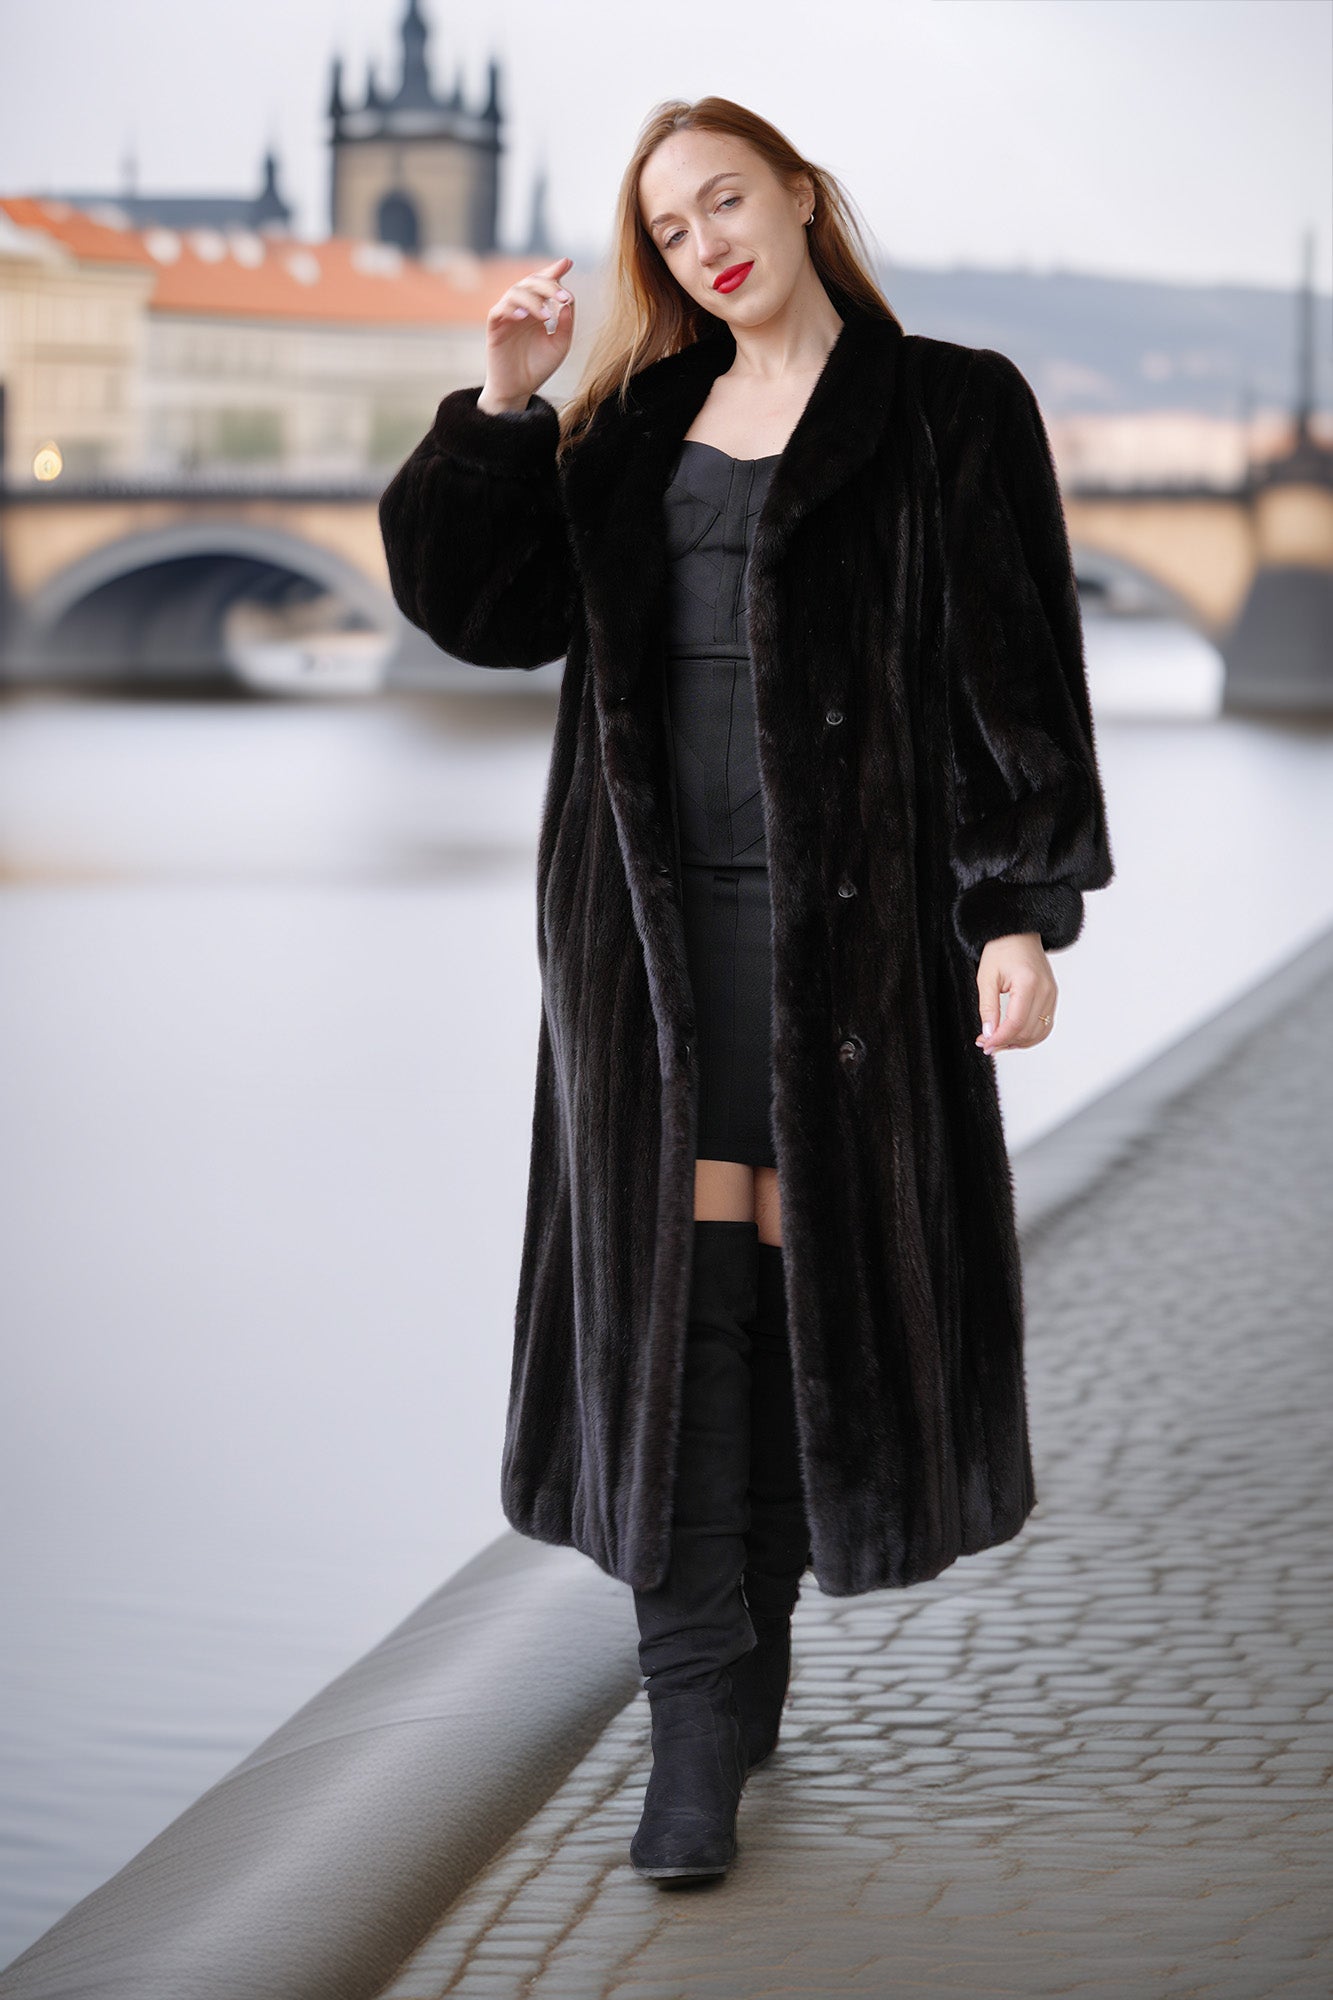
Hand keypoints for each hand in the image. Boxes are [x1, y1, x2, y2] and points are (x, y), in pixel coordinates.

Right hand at [478, 256, 575, 411]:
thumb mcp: (559, 346)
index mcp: (538, 309)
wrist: (518, 389)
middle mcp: (522, 307)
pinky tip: (524, 316)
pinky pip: (500, 310)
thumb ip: (565, 325)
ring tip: (546, 315)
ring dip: (533, 299)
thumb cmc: (538, 367)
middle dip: (549, 286)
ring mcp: (507, 315)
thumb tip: (568, 303)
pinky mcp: (494, 326)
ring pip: (515, 292)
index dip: (554, 271)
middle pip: (531, 282)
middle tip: (564, 298)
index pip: (544, 283)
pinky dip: (512, 308)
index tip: (568, 262)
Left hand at [974, 933, 1057, 1053]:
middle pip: (1028, 1031)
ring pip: (1038, 1033)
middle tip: (986, 1044)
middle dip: (1006, 1042)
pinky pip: (1045, 1025)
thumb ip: (988, 1008)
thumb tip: (989, 1034)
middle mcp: (1045, 991)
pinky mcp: (1052, 997)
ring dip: (1017, 1042)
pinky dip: (1029, 1036)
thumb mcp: (986, 978)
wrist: (1018, 934)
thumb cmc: (1001, 950)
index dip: (1000, 1039)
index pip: (1016, 1023)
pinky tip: (1013, 1037)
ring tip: (998, 1042)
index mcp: (1029, 983)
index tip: (986, 1045)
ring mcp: (1052, 995)